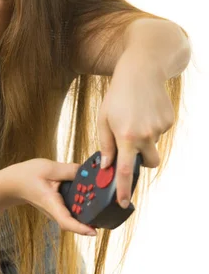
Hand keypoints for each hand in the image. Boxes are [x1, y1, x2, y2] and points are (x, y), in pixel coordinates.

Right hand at [4, 159, 96, 235]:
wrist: (13, 183)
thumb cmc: (26, 176)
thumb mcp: (48, 168)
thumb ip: (69, 170)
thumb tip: (88, 172)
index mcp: (51, 203)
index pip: (66, 222)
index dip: (81, 229)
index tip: (94, 232)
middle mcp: (54, 211)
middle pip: (75, 222)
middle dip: (92, 219)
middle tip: (109, 210)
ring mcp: (55, 211)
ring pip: (74, 217)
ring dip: (88, 212)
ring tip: (103, 202)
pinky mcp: (57, 208)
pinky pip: (72, 210)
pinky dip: (82, 205)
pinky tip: (91, 195)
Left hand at [98, 51, 174, 207]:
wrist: (142, 70)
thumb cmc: (118, 95)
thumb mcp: (103, 119)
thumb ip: (105, 144)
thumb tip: (107, 165)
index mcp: (125, 137)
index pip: (125, 171)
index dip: (124, 190)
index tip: (123, 203)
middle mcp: (145, 135)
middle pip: (148, 164)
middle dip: (142, 162)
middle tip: (131, 147)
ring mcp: (159, 128)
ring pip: (153, 146)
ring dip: (145, 140)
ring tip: (135, 118)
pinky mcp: (169, 121)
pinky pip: (159, 132)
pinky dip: (152, 126)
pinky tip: (145, 110)